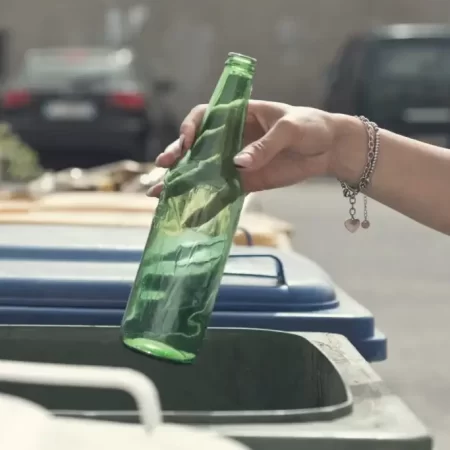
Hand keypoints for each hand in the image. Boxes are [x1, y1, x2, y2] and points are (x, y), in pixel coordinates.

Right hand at [147, 100, 356, 196]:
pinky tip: (190, 213)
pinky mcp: (245, 181)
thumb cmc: (311, 126)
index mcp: (239, 115)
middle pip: (197, 145)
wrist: (329, 149)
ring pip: (204, 169)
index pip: (206, 115)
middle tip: (162, 166)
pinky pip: (222, 191)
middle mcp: (232, 138)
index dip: (191, 126)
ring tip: (161, 193)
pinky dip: (207, 202)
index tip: (188, 141)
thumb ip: (265, 145)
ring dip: (183, 180)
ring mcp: (236, 161)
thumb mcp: (290, 129)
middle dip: (177, 155)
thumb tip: (238, 164)